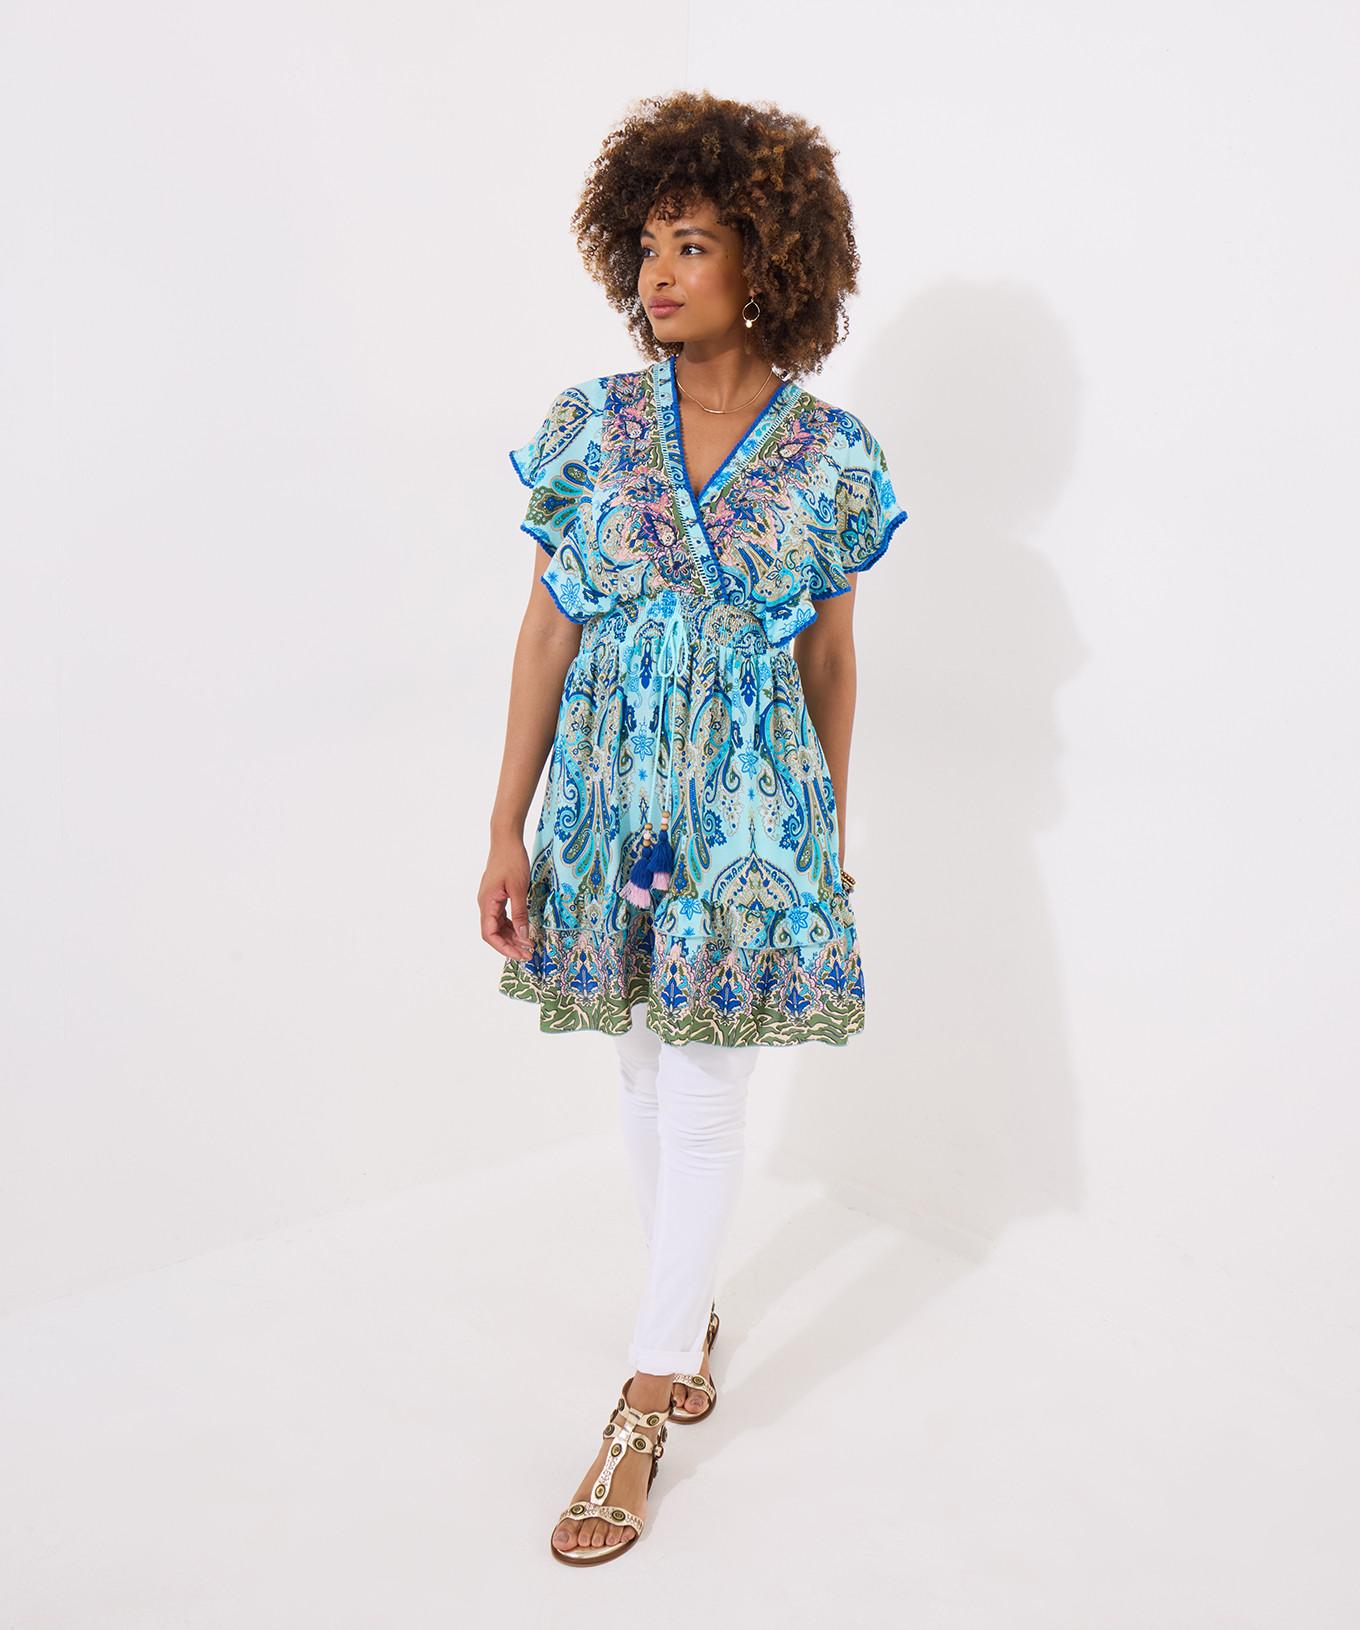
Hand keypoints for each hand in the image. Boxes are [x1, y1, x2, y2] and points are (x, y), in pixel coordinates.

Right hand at [480, 840, 532, 958]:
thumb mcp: (519, 888)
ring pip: (498, 926)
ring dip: (512, 936)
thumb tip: (524, 935)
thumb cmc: (512, 860)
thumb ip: (520, 913)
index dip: (504, 948)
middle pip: (493, 933)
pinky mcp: (496, 896)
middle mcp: (485, 904)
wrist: (506, 840)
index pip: (490, 934)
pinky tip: (524, 930)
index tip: (519, 955)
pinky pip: (502, 916)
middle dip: (510, 945)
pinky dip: (512, 925)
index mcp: (487, 903)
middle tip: (529, 954)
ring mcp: (490, 900)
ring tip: (529, 945)